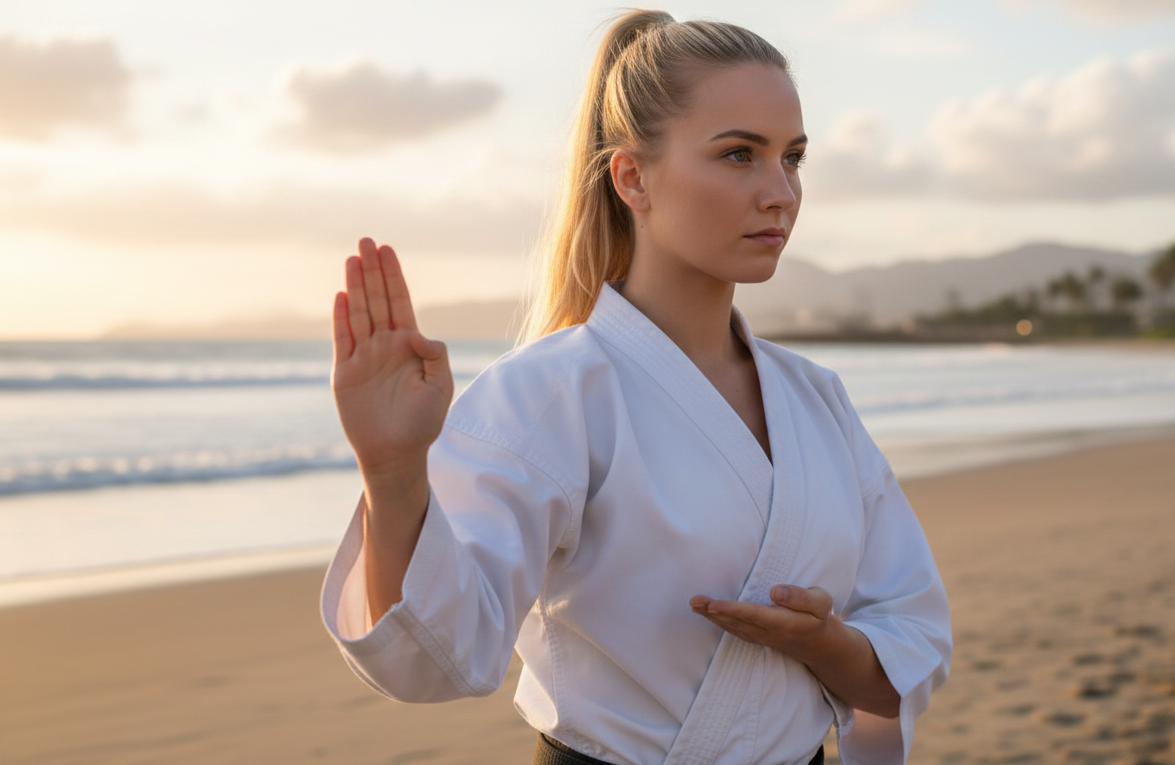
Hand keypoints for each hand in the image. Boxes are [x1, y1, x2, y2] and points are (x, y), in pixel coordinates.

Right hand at [332, 238, 453, 474]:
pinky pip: (342, 339)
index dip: (393, 276)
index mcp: (409, 346)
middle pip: (377, 300)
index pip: (400, 302)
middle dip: (372, 271)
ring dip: (355, 286)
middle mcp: (385, 346)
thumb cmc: (423, 424)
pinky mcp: (345, 373)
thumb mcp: (441, 387)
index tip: (387, 250)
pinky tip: (341, 295)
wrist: (396, 454)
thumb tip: (415, 332)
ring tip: (352, 259)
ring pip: (358, 313)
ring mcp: (364, 357)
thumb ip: (435, 355)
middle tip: (366, 241)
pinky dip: (340, 317)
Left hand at [691, 585, 900, 716]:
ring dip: (712, 617)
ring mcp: (761, 638)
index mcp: (784, 623)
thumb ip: (800, 597)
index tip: (713, 603)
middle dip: (714, 612)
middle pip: (737, 622)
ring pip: (732, 628)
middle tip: (694, 601)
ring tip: (694, 604)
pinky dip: (719, 622)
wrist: (823, 645)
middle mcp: (769, 633)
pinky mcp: (757, 638)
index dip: (731, 609)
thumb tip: (776, 591)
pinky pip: (734, 631)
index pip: (753, 614)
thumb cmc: (820, 617)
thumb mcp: (821, 602)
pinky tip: (707, 613)